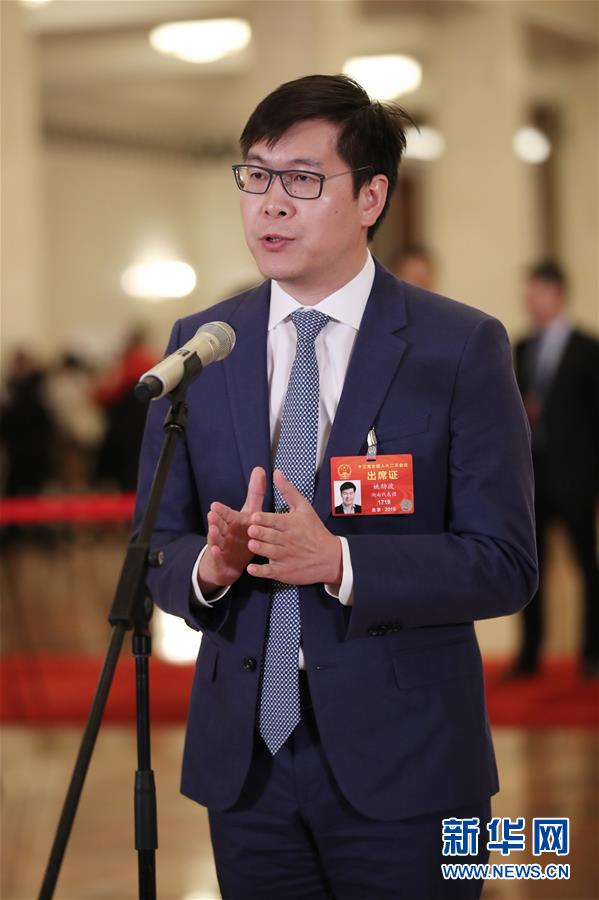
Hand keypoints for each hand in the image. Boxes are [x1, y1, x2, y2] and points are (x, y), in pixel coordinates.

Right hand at [197, 466, 265, 592]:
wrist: (229, 562)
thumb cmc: (239, 533)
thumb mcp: (249, 513)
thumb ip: (255, 493)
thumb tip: (260, 469)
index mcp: (232, 522)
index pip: (226, 515)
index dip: (221, 511)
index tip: (215, 505)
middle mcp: (225, 533)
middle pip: (219, 525)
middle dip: (215, 520)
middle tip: (212, 514)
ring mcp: (222, 547)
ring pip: (217, 540)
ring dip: (214, 536)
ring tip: (213, 530)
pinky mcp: (221, 561)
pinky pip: (219, 558)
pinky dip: (217, 555)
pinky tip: (216, 552)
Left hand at [246, 469, 341, 585]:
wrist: (330, 558)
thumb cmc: (314, 530)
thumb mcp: (304, 508)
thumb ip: (287, 490)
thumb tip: (276, 472)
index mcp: (290, 524)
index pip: (274, 520)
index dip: (263, 519)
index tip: (254, 517)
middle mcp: (287, 540)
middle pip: (269, 536)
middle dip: (259, 533)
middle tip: (251, 530)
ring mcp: (285, 557)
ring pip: (268, 552)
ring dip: (259, 548)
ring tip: (252, 545)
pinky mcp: (284, 572)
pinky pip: (269, 572)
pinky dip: (259, 571)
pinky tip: (252, 568)